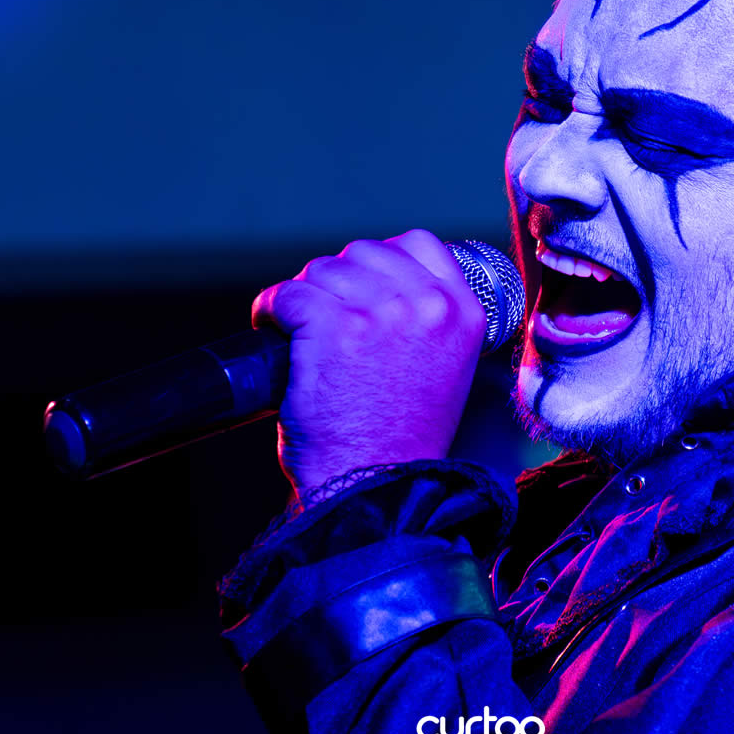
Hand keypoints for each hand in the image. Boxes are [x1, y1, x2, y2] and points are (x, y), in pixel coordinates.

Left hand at [251, 229, 486, 498]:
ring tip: (302, 335)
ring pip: (322, 270)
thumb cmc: (400, 442)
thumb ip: (428, 321)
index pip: (419, 244)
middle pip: (364, 253)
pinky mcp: (331, 327)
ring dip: (305, 298)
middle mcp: (427, 305)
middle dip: (338, 282)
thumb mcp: (445, 368)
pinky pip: (287, 295)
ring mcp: (379, 313)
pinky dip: (271, 311)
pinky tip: (275, 333)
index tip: (361, 289)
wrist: (376, 488)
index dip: (380, 262)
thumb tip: (382, 284)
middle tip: (327, 322)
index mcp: (462, 313)